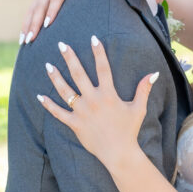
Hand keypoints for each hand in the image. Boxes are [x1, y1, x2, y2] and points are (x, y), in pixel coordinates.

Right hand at [20, 0, 103, 44]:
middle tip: (31, 39)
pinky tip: (22, 36)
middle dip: (35, 24)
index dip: (52, 10)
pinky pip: (30, 10)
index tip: (48, 24)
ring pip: (33, 10)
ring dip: (27, 26)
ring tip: (24, 41)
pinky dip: (26, 23)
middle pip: (40, 8)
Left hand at [38, 37, 158, 171]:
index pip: (103, 68)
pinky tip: (39, 96)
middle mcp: (93, 100)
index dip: (98, 52)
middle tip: (61, 44)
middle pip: (79, 74)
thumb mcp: (139, 108)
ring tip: (48, 65)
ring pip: (65, 91)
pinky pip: (58, 113)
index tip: (93, 38)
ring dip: (56, 77)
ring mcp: (81, 112)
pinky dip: (48, 105)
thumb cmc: (129, 130)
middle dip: (70, 58)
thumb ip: (143, 89)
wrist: (118, 153)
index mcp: (108, 95)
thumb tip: (153, 73)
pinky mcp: (74, 124)